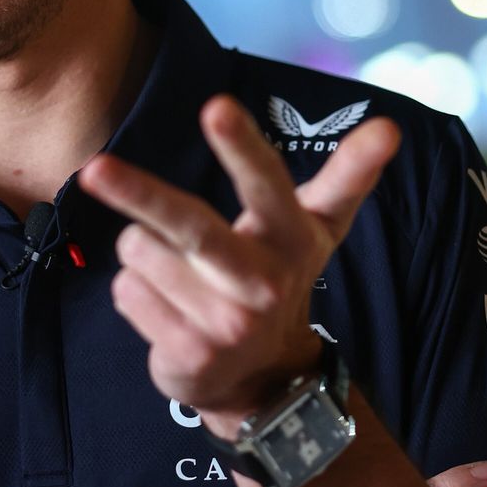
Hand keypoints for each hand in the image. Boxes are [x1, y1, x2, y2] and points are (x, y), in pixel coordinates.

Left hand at [77, 95, 400, 440]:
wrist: (264, 380)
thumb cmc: (278, 278)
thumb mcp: (316, 228)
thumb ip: (349, 176)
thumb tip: (391, 126)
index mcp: (291, 236)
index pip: (265, 182)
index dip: (242, 146)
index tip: (216, 106)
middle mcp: (262, 282)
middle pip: (188, 225)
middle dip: (139, 193)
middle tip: (95, 169)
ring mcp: (225, 325)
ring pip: (141, 254)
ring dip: (143, 253)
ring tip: (178, 271)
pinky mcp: (188, 357)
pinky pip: (127, 292)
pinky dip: (134, 291)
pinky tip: (167, 307)